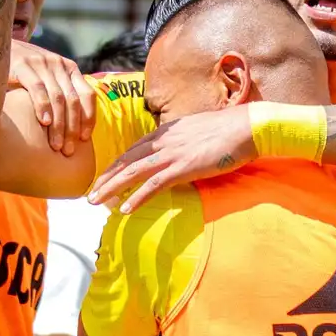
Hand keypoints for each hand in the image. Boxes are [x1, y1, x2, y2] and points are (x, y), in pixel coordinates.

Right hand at [8, 41, 95, 155]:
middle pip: (73, 100)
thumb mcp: (45, 79)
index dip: (88, 118)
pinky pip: (38, 89)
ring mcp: (42, 63)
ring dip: (59, 124)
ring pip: (58, 98)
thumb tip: (70, 127)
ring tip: (56, 144)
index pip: (87, 95)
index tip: (84, 139)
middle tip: (68, 150)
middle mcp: (59, 64)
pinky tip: (44, 123)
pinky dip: (43, 107)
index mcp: (69, 68)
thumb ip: (58, 94)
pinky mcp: (24, 65)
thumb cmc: (22, 71)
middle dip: (72, 128)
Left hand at [87, 106, 256, 213]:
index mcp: (167, 131)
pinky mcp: (183, 167)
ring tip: (96, 202)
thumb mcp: (198, 131)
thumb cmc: (229, 129)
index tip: (104, 177)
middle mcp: (164, 140)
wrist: (246, 127)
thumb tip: (180, 152)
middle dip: (106, 177)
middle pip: (126, 160)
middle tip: (89, 194)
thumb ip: (184, 140)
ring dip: (112, 188)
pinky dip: (137, 197)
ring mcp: (172, 154)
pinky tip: (125, 209)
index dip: (117, 164)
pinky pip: (154, 185)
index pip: (133, 149)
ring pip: (133, 172)